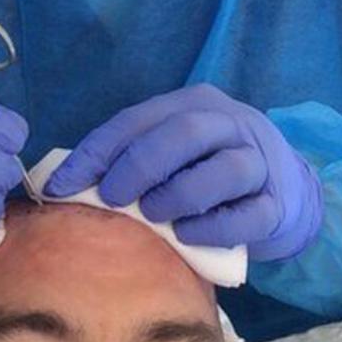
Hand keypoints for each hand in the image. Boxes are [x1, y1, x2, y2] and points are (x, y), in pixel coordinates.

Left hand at [44, 83, 322, 260]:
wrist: (283, 192)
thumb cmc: (206, 176)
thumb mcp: (168, 158)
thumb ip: (125, 163)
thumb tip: (59, 186)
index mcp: (193, 106)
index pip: (136, 121)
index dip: (95, 153)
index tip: (61, 188)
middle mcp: (229, 126)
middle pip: (184, 133)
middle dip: (139, 166)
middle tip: (113, 199)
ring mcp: (257, 164)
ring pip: (223, 170)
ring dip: (179, 194)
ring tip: (154, 216)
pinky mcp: (274, 207)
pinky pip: (246, 216)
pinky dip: (212, 227)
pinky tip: (187, 236)